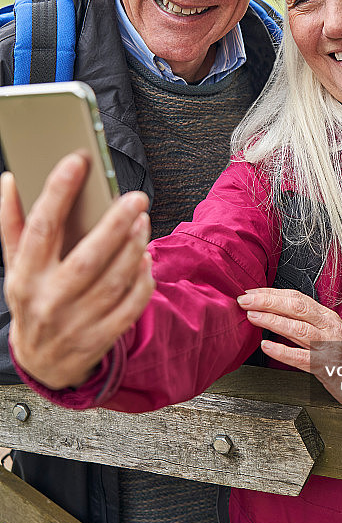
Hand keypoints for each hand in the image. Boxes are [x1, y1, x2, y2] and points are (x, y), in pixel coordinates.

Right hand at [0, 153, 154, 389]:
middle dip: (115, 225)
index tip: (78, 160)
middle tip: (136, 198)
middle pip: (87, 258)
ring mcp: (75, 323)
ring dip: (133, 248)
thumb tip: (10, 179)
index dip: (58, 192)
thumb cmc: (32, 299)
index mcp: (24, 276)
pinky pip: (129, 307)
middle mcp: (48, 300)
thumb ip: (12, 223)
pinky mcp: (100, 339)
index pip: (41, 228)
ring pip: (113, 281)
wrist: (42, 362)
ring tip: (143, 221)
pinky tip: (146, 258)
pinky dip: (142, 281)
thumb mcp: (15, 265)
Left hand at [237, 287, 341, 412]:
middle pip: (296, 308)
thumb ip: (305, 320)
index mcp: (326, 316)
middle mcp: (328, 327)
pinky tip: (266, 347)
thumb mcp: (328, 330)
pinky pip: (301, 358)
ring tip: (252, 317)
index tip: (252, 292)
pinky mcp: (325, 368)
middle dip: (268, 302)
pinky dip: (282, 352)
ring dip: (272, 321)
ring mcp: (327, 347)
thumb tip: (273, 310)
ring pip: (298, 329)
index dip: (272, 293)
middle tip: (245, 300)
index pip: (296, 298)